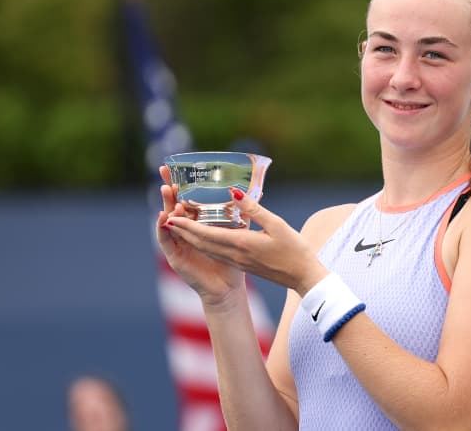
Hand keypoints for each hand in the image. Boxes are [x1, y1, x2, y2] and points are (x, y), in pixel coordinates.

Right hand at [157, 165, 244, 306]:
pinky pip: (166, 240)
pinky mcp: (174, 256)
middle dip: (168, 188)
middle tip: (163, 172)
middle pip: (173, 205)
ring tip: (167, 190)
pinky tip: (164, 217)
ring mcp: (178, 243)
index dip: (181, 184)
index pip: (187, 199)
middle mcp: (186, 231)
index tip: (177, 167)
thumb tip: (247, 193)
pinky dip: (163, 228)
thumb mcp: (238, 232)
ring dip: (166, 204)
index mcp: (199, 223)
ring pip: (168, 220)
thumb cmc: (233, 261)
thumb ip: (240, 213)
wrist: (227, 288)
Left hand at [163, 186, 327, 295]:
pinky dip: (204, 243)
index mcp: (241, 244)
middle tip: (168, 217)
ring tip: (179, 225)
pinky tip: (203, 237)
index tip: (171, 216)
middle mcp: (235, 254)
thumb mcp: (277, 224)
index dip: (187, 226)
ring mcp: (238, 261)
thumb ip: (253, 209)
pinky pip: (217, 252)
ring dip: (191, 238)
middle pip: (202, 242)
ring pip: (208, 248)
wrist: (303, 277)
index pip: (207, 234)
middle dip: (183, 231)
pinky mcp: (243, 264)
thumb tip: (234, 192)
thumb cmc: (294, 250)